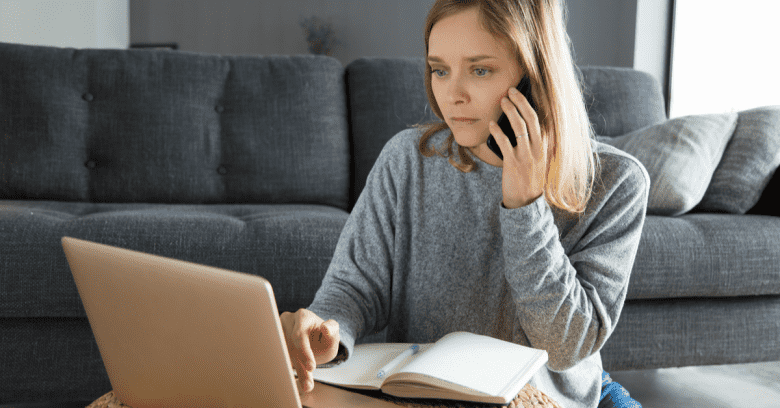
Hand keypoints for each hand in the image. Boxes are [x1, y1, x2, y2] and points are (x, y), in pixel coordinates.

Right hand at [280, 308, 339, 394]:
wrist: (316, 341)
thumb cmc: (324, 337)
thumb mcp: (333, 334)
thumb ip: (333, 330)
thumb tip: (326, 328)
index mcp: (302, 316)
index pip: (299, 335)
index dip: (304, 352)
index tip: (311, 367)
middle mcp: (288, 322)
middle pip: (290, 347)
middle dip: (300, 367)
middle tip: (308, 384)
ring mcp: (279, 333)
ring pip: (285, 355)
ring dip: (295, 371)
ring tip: (306, 385)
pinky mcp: (276, 344)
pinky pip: (280, 358)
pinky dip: (289, 371)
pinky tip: (297, 381)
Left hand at [488, 86, 550, 208]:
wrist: (526, 202)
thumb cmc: (528, 177)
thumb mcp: (536, 158)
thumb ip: (532, 142)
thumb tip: (518, 122)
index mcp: (545, 145)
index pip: (540, 120)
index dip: (531, 104)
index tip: (523, 91)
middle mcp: (538, 148)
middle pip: (531, 118)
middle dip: (521, 101)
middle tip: (511, 90)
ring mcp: (527, 156)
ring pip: (520, 127)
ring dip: (510, 111)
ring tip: (502, 101)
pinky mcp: (514, 164)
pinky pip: (505, 143)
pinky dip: (498, 131)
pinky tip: (491, 124)